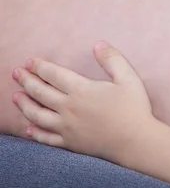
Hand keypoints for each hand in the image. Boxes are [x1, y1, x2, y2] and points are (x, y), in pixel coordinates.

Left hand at [11, 41, 153, 162]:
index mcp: (81, 90)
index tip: (30, 61)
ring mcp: (67, 127)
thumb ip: (112, 59)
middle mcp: (68, 108)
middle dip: (26, 81)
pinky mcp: (70, 143)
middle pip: (40, 92)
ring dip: (24, 104)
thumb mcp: (128, 78)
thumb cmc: (134, 108)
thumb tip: (98, 44)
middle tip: (17, 73)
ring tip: (16, 97)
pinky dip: (35, 133)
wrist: (136, 141)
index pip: (54, 75)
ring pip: (37, 115)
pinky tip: (28, 128)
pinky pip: (46, 138)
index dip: (40, 66)